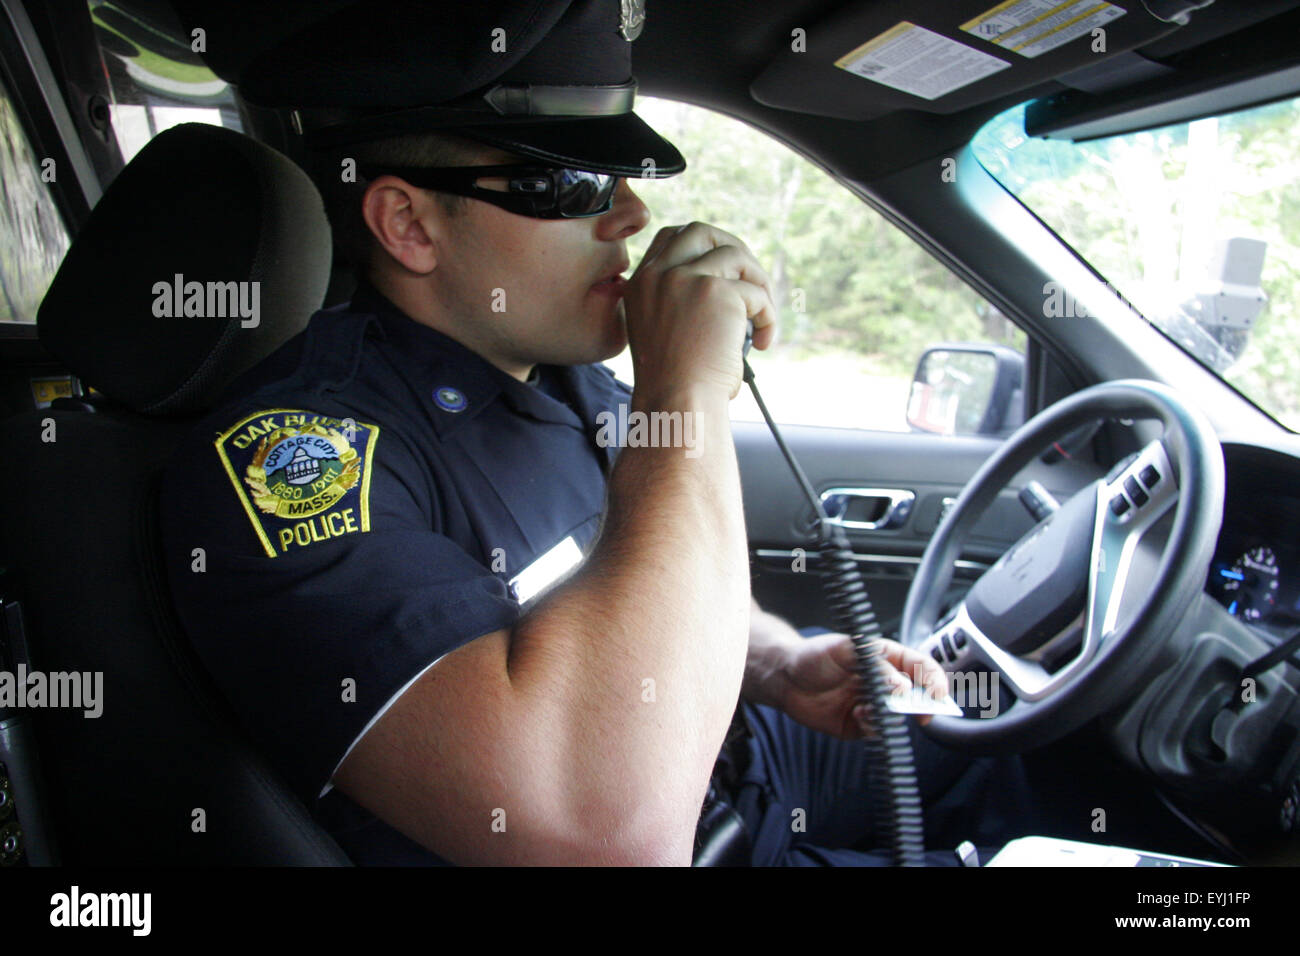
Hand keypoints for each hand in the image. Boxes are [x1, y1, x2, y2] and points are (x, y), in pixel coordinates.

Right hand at [623, 222, 777, 400]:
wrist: (677, 403)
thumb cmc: (674, 385)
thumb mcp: (662, 332)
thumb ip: (679, 301)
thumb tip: (728, 283)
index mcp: (640, 285)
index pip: (671, 239)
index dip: (702, 247)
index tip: (723, 270)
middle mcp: (658, 275)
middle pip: (702, 231)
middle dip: (733, 248)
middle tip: (751, 281)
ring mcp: (686, 279)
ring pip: (736, 255)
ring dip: (758, 283)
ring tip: (761, 317)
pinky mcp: (716, 291)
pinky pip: (756, 292)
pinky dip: (767, 315)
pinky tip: (763, 341)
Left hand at [772, 632, 951, 739]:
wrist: (783, 678)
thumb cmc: (813, 656)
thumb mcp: (845, 649)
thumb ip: (876, 666)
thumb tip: (902, 687)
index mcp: (885, 658)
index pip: (921, 667)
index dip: (935, 680)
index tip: (938, 695)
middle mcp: (883, 682)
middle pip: (916, 696)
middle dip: (919, 704)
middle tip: (917, 712)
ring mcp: (873, 704)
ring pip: (898, 716)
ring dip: (890, 715)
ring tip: (869, 707)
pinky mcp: (859, 724)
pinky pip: (877, 731)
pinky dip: (873, 726)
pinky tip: (857, 714)